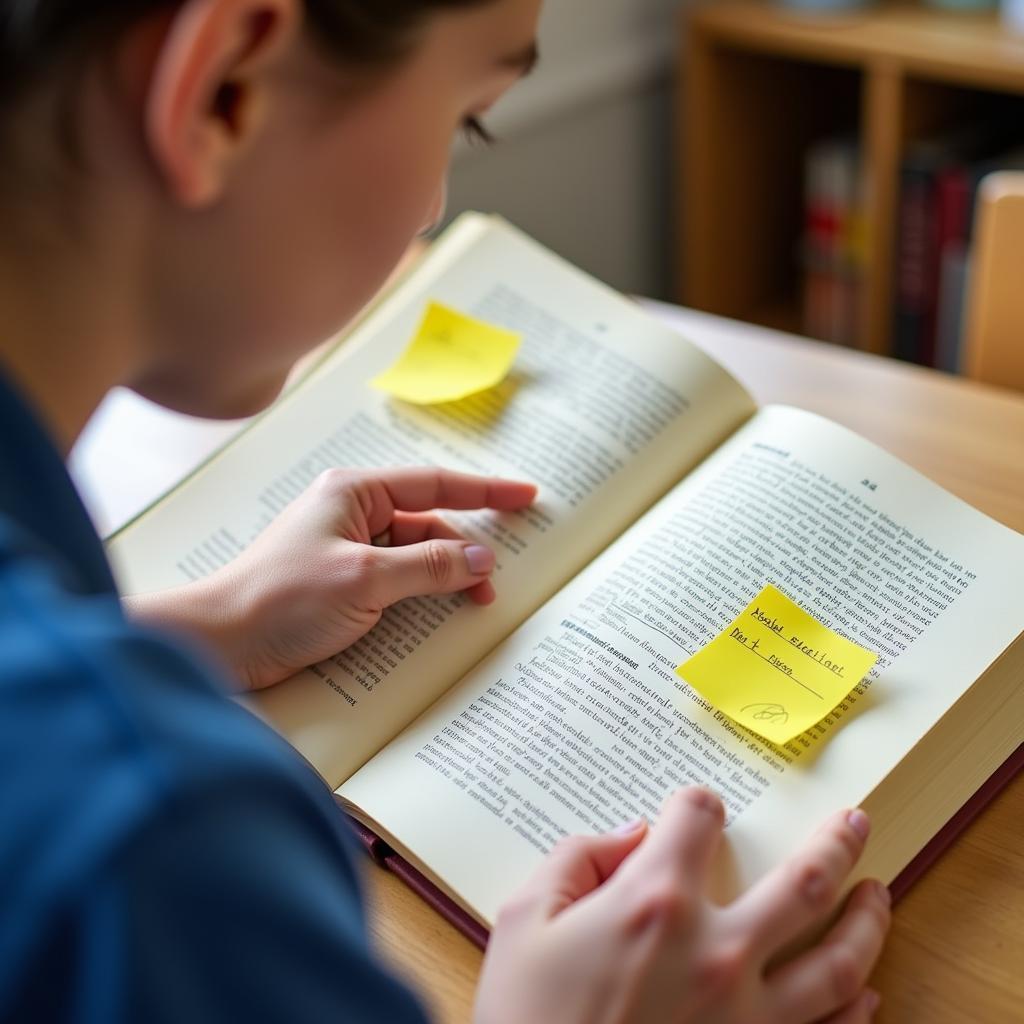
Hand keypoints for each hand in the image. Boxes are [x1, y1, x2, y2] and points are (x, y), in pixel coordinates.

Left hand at [126, 467, 536, 689]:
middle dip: (463, 550)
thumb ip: (429, 567)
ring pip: (413, 555)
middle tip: (495, 582)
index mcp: (354, 492)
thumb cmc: (282, 599)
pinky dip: (419, 593)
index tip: (527, 496)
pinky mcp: (339, 581)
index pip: (434, 483)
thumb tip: (481, 559)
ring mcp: (344, 548)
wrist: (221, 642)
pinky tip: (436, 614)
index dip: (486, 490)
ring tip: (472, 604)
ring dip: (442, 577)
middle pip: (427, 523)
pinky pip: (394, 578)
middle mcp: (351, 512)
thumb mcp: (366, 580)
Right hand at [475, 789, 889, 1023]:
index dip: (694, 804)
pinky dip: (856, 1011)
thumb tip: (630, 835)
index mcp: (655, 903)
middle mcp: (715, 951)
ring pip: (838, 961)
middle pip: (802, 882)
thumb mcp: (525, 920)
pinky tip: (867, 991)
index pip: (695, 820)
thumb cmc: (526, 1018)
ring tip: (878, 894)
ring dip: (867, 922)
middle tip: (855, 823)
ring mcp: (746, 1015)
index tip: (696, 809)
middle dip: (834, 844)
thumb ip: (578, 859)